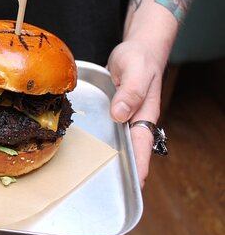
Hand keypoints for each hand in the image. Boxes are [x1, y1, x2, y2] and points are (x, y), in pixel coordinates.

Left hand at [107, 39, 166, 187]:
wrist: (138, 48)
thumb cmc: (140, 58)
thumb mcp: (135, 70)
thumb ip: (130, 92)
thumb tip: (119, 115)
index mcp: (144, 112)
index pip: (142, 143)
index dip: (140, 164)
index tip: (137, 182)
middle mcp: (135, 117)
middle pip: (130, 148)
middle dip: (123, 167)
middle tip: (108, 186)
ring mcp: (124, 114)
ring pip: (118, 139)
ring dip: (111, 154)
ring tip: (97, 173)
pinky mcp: (114, 109)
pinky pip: (108, 127)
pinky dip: (102, 137)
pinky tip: (89, 145)